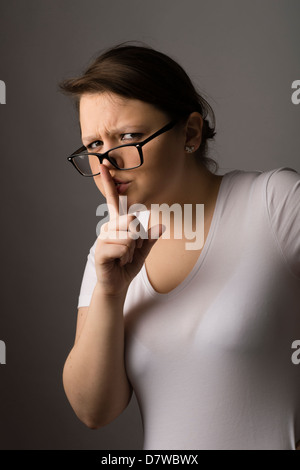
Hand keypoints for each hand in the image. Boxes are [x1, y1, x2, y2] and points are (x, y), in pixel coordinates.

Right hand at [94, 164, 164, 296]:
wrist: (118, 284)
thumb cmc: (127, 265)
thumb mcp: (143, 250)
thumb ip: (151, 238)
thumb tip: (162, 226)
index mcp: (117, 224)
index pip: (113, 200)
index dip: (108, 182)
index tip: (104, 165)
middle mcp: (108, 227)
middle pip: (130, 219)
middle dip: (136, 237)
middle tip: (130, 249)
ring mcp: (102, 239)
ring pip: (128, 235)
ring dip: (131, 249)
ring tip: (123, 256)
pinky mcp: (100, 251)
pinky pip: (121, 246)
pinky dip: (125, 255)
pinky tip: (118, 261)